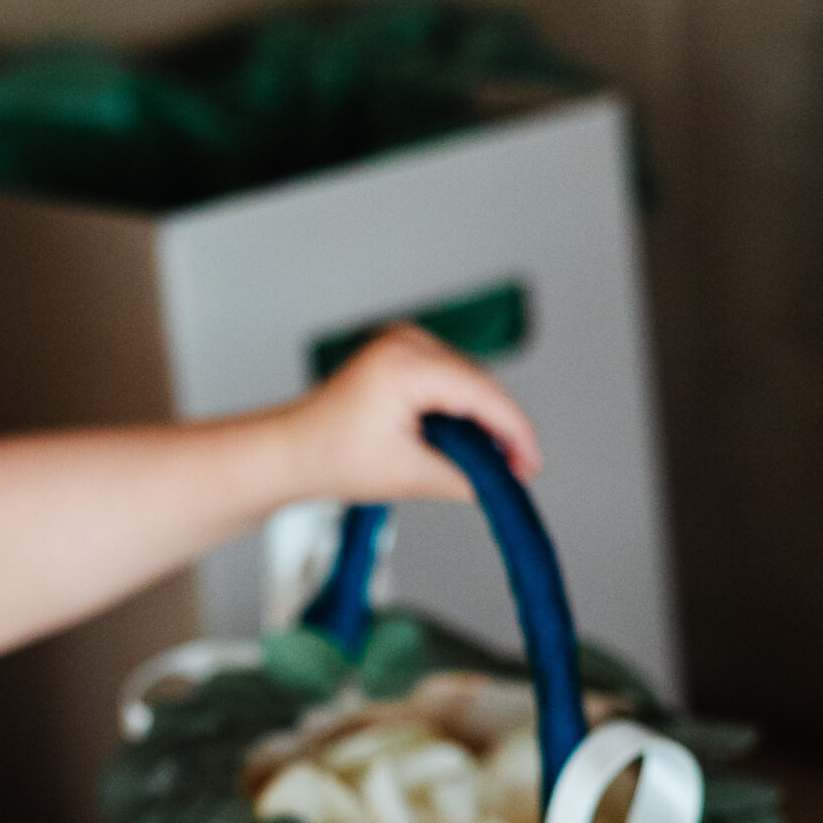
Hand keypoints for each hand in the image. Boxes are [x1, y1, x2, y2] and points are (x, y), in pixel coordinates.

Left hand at [280, 324, 540, 503]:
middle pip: (479, 383)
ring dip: (483, 419)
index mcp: (405, 365)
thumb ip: (463, 476)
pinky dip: (463, 409)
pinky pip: (450, 379)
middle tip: (518, 471)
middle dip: (501, 428)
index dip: (515, 432)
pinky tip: (470, 441)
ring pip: (468, 381)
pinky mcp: (401, 354)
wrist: (290, 451)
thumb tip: (502, 480)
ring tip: (495, 462)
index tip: (532, 464)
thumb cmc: (328, 457)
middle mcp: (406, 342)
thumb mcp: (406, 475)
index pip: (481, 393)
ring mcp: (403, 343)